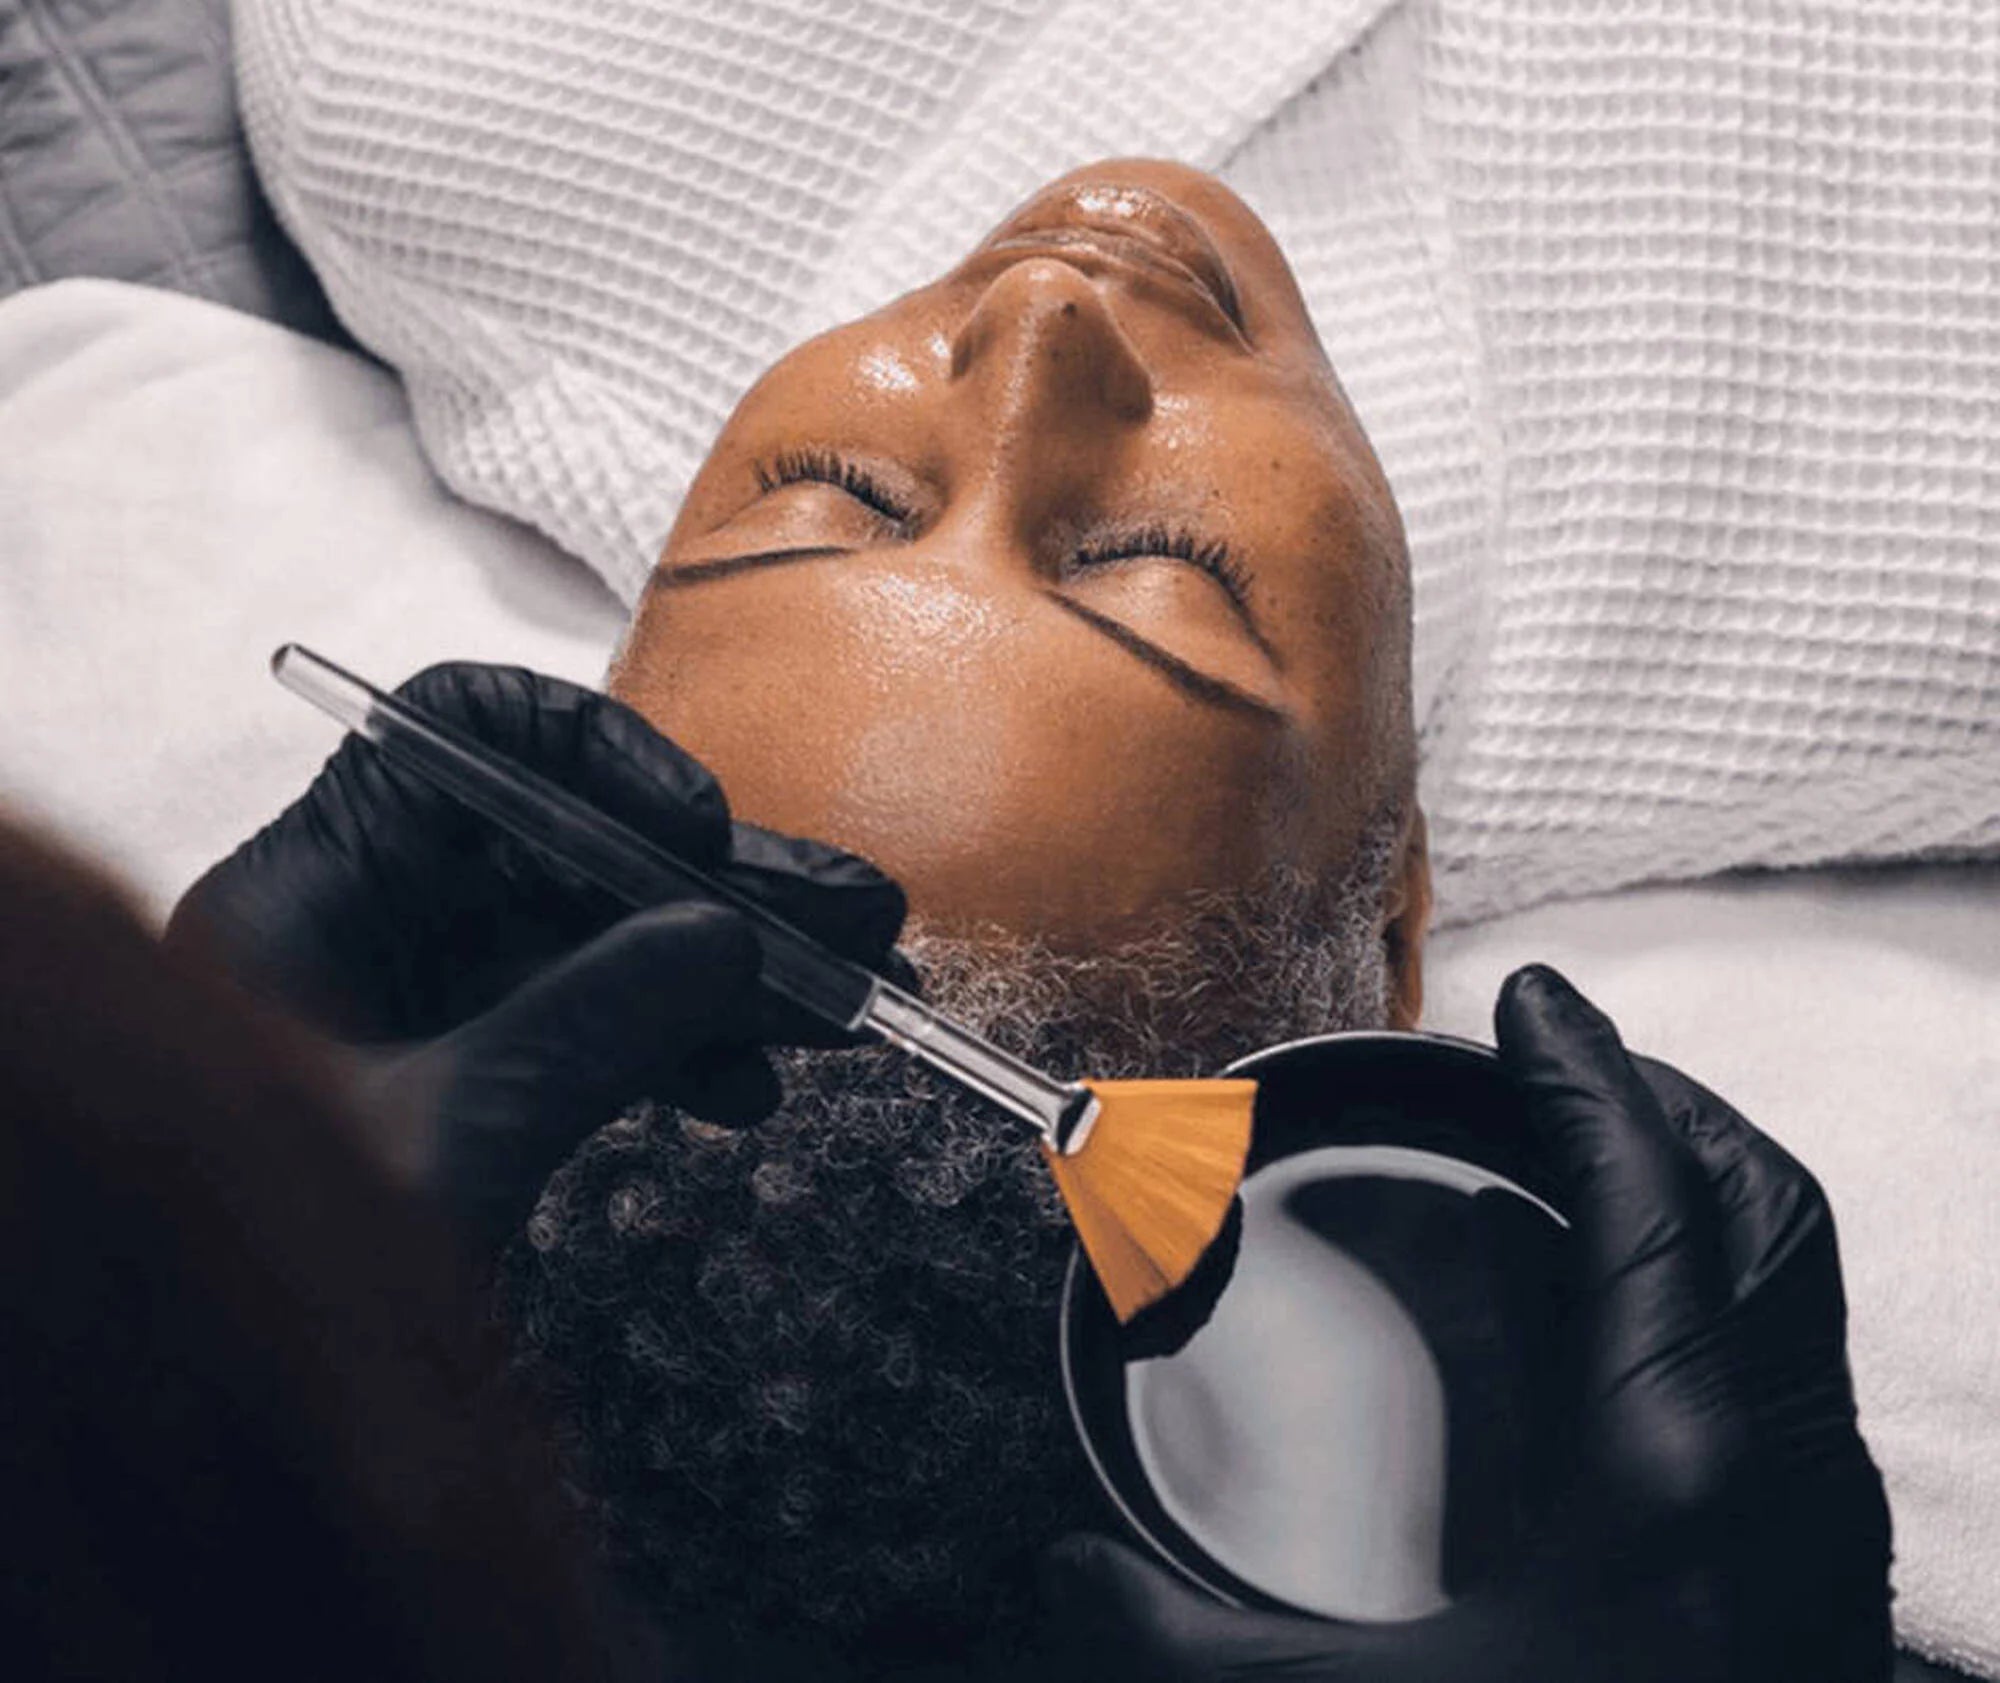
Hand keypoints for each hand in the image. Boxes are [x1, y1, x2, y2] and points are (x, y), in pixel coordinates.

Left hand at [166, 661, 906, 1257]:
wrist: (217, 1446)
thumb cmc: (254, 1285)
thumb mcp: (446, 1140)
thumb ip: (589, 1027)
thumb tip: (726, 938)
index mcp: (309, 897)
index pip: (455, 736)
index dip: (592, 755)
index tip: (699, 829)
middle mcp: (367, 931)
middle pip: (568, 851)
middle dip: (720, 884)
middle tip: (858, 912)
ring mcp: (422, 1014)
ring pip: (600, 948)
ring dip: (730, 973)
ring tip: (854, 1004)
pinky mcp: (469, 1090)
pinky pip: (592, 1033)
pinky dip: (678, 1049)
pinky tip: (753, 1084)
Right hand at [1041, 965, 1892, 1681]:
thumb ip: (1163, 1635)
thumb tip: (1049, 1574)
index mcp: (1673, 1461)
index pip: (1655, 1191)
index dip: (1593, 1067)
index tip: (1537, 995)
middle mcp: (1775, 1476)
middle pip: (1765, 1211)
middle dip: (1670, 1106)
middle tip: (1564, 1067)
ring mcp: (1815, 1538)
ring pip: (1795, 1297)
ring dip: (1706, 1199)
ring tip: (1597, 1173)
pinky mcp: (1815, 1598)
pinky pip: (1788, 1382)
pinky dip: (1720, 1301)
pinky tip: (1628, 1344)